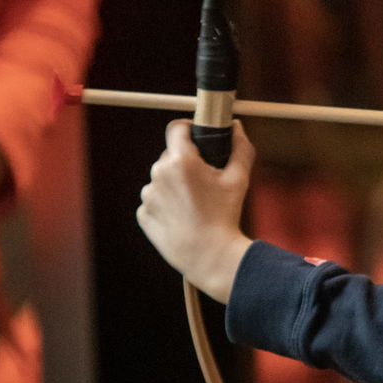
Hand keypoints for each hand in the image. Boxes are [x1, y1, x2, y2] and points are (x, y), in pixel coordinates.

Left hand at [137, 120, 254, 302]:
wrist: (209, 256)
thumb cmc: (225, 216)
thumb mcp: (238, 179)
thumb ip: (240, 147)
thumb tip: (237, 127)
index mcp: (180, 161)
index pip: (176, 128)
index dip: (188, 129)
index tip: (197, 137)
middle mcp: (158, 174)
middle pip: (170, 156)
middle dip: (185, 163)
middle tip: (204, 181)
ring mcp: (148, 196)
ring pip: (161, 180)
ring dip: (175, 185)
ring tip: (194, 206)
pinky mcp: (143, 214)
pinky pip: (154, 202)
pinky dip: (166, 206)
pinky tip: (183, 218)